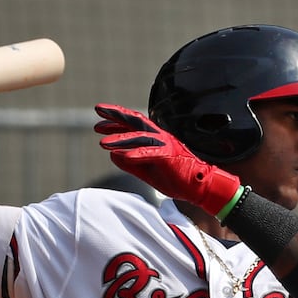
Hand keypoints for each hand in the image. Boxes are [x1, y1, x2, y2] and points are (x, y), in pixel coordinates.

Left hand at [94, 103, 240, 216]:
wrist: (199, 186)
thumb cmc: (175, 178)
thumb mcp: (147, 171)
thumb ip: (130, 163)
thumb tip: (112, 155)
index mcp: (155, 139)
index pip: (132, 126)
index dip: (115, 122)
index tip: (98, 124)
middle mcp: (159, 137)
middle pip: (136, 121)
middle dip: (116, 115)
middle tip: (98, 110)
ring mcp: (165, 144)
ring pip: (139, 138)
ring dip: (120, 139)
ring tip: (102, 143)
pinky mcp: (169, 156)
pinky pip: (150, 153)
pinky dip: (135, 154)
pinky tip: (120, 155)